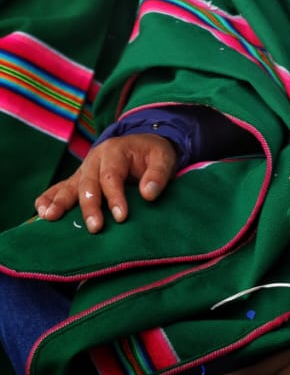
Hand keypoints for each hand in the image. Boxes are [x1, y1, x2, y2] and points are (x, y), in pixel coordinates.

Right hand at [35, 133, 177, 233]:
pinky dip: (49, 198)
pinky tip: (41, 212)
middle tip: (95, 228)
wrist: (142, 145)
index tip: (121, 217)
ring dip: (60, 202)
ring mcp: (83, 170)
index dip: (115, 197)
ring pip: (69, 186)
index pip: (111, 176)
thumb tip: (148, 193)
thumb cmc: (153, 154)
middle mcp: (94, 159)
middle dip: (90, 206)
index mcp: (114, 151)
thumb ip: (158, 174)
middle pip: (88, 183)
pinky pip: (59, 188)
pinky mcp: (77, 180)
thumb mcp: (163, 158)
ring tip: (50, 217)